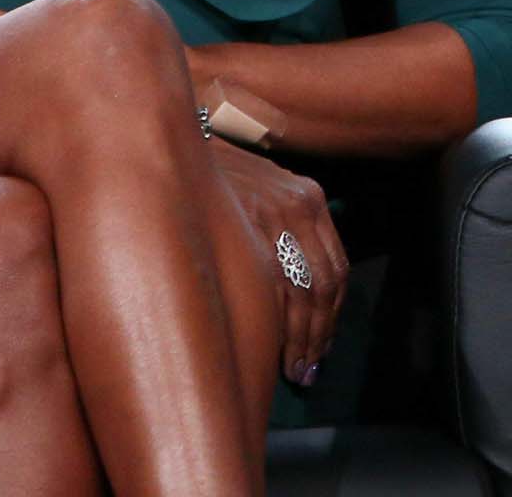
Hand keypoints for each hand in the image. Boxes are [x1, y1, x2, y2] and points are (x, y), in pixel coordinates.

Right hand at [209, 139, 349, 389]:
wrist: (177, 142)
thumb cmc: (211, 176)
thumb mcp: (258, 190)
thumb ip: (278, 228)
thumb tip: (289, 286)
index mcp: (308, 198)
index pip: (334, 267)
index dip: (331, 312)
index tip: (322, 344)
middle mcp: (299, 204)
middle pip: (325, 283)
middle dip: (320, 332)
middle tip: (308, 368)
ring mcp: (273, 214)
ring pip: (304, 290)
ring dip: (303, 336)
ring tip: (295, 369)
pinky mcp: (244, 224)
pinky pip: (271, 285)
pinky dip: (278, 323)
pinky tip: (270, 349)